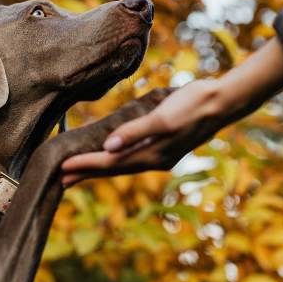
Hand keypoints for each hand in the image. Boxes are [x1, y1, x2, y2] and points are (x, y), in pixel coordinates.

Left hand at [60, 80, 229, 184]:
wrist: (223, 102)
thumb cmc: (193, 105)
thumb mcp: (163, 117)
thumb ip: (136, 132)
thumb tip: (108, 147)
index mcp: (153, 155)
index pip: (110, 163)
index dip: (85, 165)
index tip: (62, 168)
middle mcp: (155, 159)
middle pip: (113, 169)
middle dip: (87, 173)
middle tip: (59, 179)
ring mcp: (160, 155)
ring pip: (122, 165)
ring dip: (98, 169)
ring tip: (76, 172)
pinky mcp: (163, 146)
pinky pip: (131, 157)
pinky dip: (115, 159)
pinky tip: (107, 156)